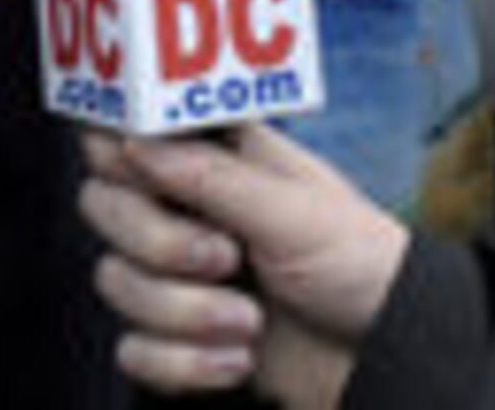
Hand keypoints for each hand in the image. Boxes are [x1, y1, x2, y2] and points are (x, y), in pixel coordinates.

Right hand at [80, 126, 410, 402]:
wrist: (390, 358)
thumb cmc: (365, 266)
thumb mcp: (298, 212)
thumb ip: (213, 176)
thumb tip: (135, 142)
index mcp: (216, 158)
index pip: (129, 130)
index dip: (119, 150)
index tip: (141, 174)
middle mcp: (188, 208)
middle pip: (103, 206)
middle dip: (158, 244)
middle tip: (225, 257)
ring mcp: (180, 275)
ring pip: (114, 281)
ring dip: (183, 313)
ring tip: (249, 322)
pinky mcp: (181, 338)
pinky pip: (133, 349)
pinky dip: (183, 364)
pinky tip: (238, 359)